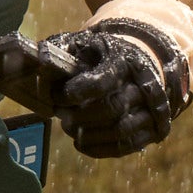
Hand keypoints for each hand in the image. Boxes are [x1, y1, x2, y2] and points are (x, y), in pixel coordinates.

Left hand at [47, 22, 190, 158]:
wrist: (146, 64)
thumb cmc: (108, 56)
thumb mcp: (90, 44)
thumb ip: (66, 51)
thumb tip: (39, 56)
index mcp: (126, 62)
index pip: (103, 81)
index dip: (76, 92)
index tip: (57, 95)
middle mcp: (144, 86)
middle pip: (112, 108)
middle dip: (80, 116)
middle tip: (61, 115)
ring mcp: (152, 109)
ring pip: (120, 131)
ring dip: (89, 134)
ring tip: (69, 128)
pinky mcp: (152, 129)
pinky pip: (126, 146)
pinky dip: (99, 149)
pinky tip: (81, 143)